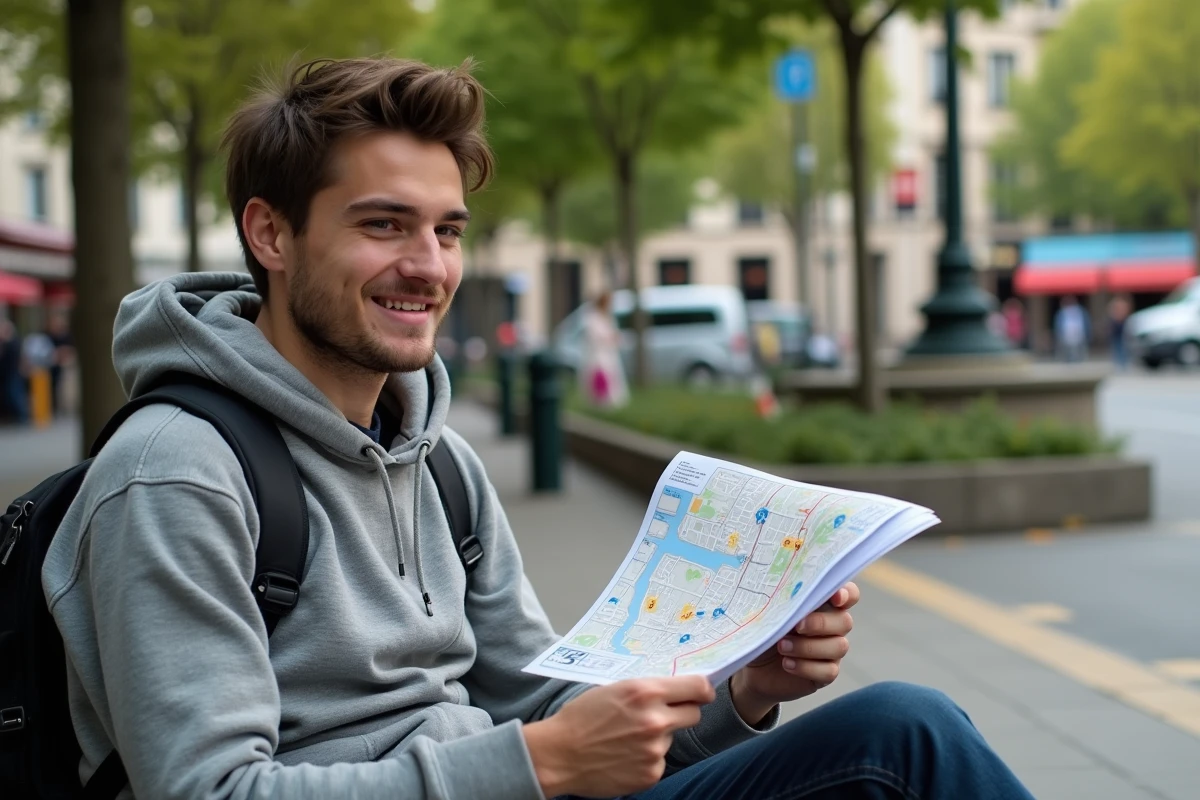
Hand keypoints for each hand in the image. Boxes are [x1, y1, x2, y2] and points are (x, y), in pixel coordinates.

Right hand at [523, 675, 715, 797]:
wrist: (559, 755)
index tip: (702, 691)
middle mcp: (655, 720)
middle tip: (662, 713)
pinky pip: (659, 761)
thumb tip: (674, 689)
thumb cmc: (580, 718)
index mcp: (646, 692)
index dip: (702, 689)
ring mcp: (654, 750)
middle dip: (682, 712)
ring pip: (671, 738)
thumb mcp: (614, 688)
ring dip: (657, 737)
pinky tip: (623, 755)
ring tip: (626, 737)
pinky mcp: (650, 774)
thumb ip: (647, 689)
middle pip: (693, 714)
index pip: (697, 687)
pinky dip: (646, 758)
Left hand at [730, 582, 859, 724]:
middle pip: (845, 621)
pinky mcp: (825, 674)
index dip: (847, 593)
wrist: (752, 664)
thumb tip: (788, 591)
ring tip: (782, 647)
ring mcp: (830, 651)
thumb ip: (783, 600)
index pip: (848, 594)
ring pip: (839, 647)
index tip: (835, 598)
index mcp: (822, 604)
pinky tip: (787, 664)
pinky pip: (829, 671)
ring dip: (808, 647)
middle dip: (821, 623)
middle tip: (796, 626)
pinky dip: (807, 667)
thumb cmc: (762, 630)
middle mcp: (831, 626)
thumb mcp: (769, 612)